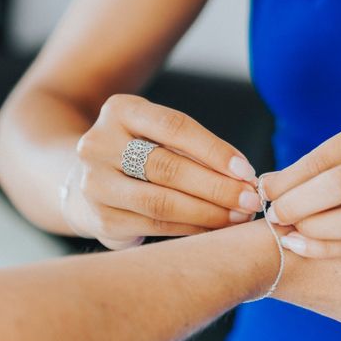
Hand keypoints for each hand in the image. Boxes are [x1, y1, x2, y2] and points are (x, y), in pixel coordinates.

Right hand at [64, 94, 261, 248]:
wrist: (90, 180)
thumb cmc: (142, 154)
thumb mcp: (160, 135)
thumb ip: (195, 149)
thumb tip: (245, 177)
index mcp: (120, 110)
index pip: (175, 127)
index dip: (214, 151)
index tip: (247, 172)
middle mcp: (99, 144)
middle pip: (167, 167)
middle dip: (217, 187)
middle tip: (250, 201)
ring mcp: (95, 184)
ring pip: (161, 202)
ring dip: (208, 212)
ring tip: (238, 217)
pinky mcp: (102, 219)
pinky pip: (156, 226)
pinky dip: (192, 229)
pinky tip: (215, 230)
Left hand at [262, 105, 340, 258]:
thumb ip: (334, 153)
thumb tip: (275, 182)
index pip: (326, 155)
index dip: (290, 177)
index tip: (265, 190)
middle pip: (337, 186)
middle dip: (295, 204)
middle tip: (271, 214)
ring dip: (311, 230)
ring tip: (286, 232)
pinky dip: (332, 249)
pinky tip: (306, 246)